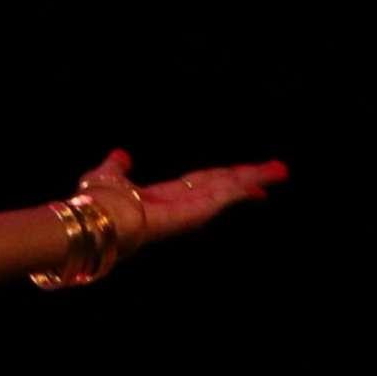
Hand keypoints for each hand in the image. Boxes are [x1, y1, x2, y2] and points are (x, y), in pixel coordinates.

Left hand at [80, 148, 283, 250]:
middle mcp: (181, 205)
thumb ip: (117, 168)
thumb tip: (122, 154)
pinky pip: (222, 196)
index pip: (203, 185)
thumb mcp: (107, 177)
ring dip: (254, 178)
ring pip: (227, 189)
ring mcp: (189, 210)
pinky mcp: (193, 213)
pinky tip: (261, 182)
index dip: (224, 179)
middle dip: (250, 177)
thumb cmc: (97, 203)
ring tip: (281, 171)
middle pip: (222, 185)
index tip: (245, 176)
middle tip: (279, 170)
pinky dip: (240, 188)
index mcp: (164, 198)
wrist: (95, 221)